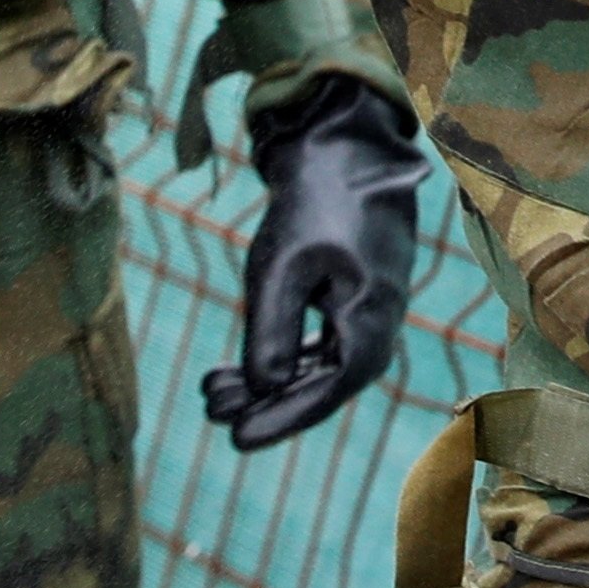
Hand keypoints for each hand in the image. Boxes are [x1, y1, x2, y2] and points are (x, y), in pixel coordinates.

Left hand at [201, 75, 426, 452]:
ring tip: (210, 389)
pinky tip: (236, 366)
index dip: (281, 419)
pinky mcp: (354, 295)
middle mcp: (378, 322)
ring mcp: (368, 309)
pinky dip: (281, 357)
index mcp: (371, 319)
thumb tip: (264, 390)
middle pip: (323, 385)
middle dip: (266, 403)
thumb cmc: (314, 204)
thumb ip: (272, 333)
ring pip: (319, 366)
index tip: (235, 439)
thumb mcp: (281, 268)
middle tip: (210, 408)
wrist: (345, 149)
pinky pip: (320, 344)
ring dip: (268, 382)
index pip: (329, 391)